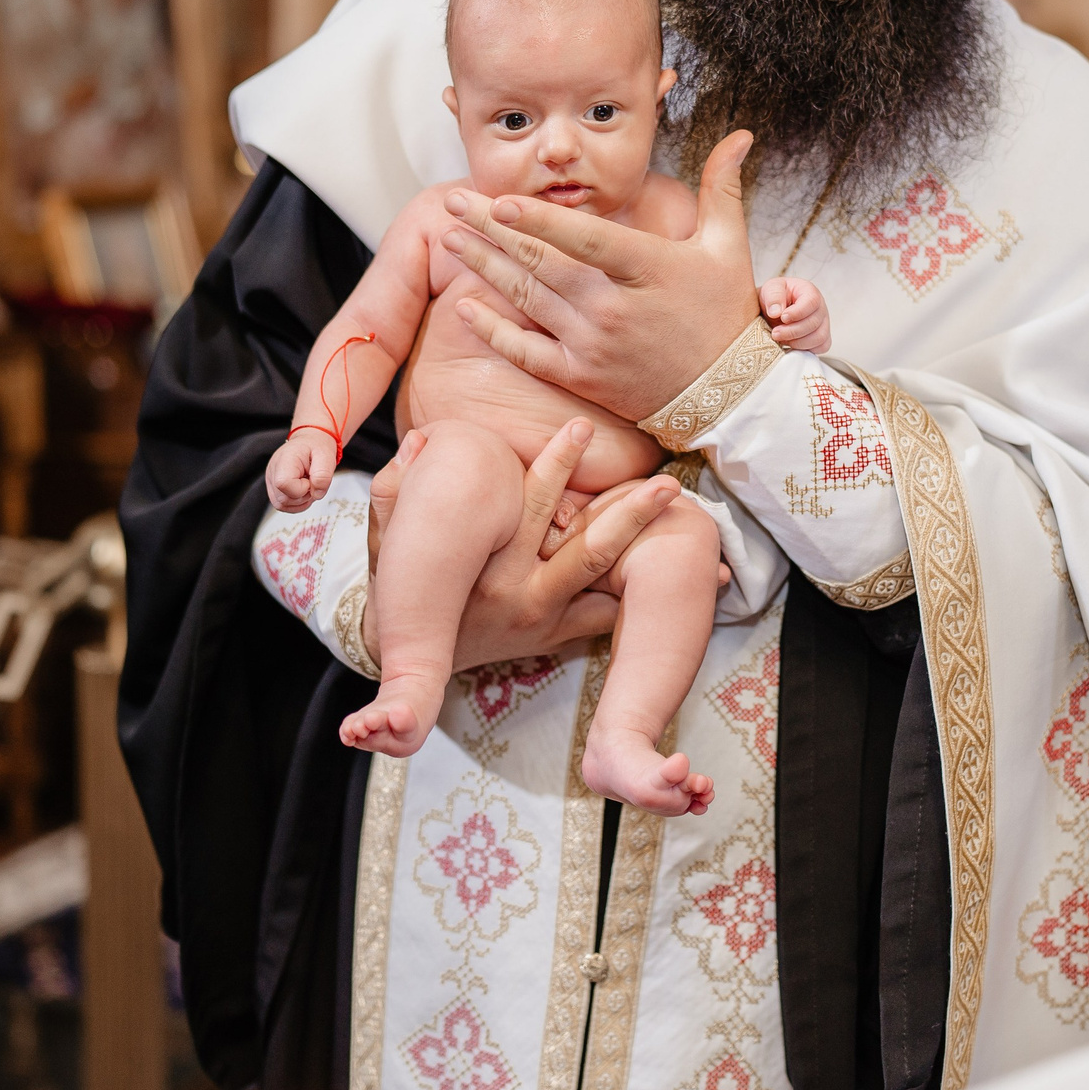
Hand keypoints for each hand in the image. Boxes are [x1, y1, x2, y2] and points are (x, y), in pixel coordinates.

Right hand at [265, 432, 336, 511]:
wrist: (310, 442)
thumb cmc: (316, 447)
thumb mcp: (326, 456)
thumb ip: (323, 476)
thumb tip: (316, 494)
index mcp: (284, 459)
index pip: (284, 484)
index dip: (302, 488)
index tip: (310, 478)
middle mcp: (273, 471)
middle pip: (283, 499)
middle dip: (303, 495)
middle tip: (311, 481)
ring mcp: (271, 481)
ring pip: (282, 505)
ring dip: (300, 500)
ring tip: (307, 484)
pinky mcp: (274, 489)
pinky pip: (283, 505)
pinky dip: (297, 503)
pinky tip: (303, 490)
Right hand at [363, 418, 677, 671]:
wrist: (408, 661)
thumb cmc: (403, 591)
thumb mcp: (390, 542)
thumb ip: (400, 490)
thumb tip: (424, 438)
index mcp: (488, 564)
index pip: (531, 506)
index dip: (558, 466)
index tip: (582, 429)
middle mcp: (523, 593)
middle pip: (588, 547)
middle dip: (628, 511)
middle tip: (665, 481)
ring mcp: (546, 619)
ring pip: (606, 579)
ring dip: (648, 548)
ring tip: (687, 522)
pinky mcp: (557, 636)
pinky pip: (607, 616)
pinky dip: (647, 599)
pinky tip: (698, 582)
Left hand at [438, 130, 762, 420]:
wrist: (729, 395)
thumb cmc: (725, 313)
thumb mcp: (729, 246)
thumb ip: (723, 187)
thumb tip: (742, 134)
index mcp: (647, 268)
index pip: (586, 239)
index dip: (542, 221)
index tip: (501, 200)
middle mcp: (613, 307)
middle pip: (541, 262)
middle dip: (490, 229)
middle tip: (452, 199)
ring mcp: (593, 344)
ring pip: (527, 299)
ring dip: (483, 267)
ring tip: (449, 237)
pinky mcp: (582, 376)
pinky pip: (527, 352)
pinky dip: (493, 331)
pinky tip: (463, 307)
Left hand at [759, 276, 830, 351]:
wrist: (775, 308)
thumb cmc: (775, 297)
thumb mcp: (771, 289)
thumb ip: (773, 296)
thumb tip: (776, 312)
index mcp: (810, 292)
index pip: (812, 302)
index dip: (798, 312)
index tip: (782, 317)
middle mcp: (820, 307)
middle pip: (814, 323)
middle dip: (792, 331)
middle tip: (775, 333)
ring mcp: (823, 323)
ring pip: (819, 337)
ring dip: (798, 342)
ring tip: (781, 339)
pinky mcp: (822, 337)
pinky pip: (822, 347)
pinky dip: (806, 349)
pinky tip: (791, 344)